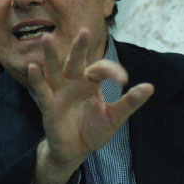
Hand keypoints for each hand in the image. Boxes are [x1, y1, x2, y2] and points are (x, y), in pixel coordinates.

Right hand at [28, 28, 153, 183]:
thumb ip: (130, 102)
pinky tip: (33, 67)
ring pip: (54, 70)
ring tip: (47, 39)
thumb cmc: (93, 130)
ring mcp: (59, 92)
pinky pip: (41, 91)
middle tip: (84, 31)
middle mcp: (73, 82)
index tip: (124, 81)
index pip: (101, 68)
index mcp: (90, 81)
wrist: (76, 151)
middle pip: (75, 61)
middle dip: (79, 47)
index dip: (112, 71)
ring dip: (51, 56)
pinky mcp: (48, 106)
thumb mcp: (115, 117)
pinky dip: (37, 79)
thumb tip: (150, 87)